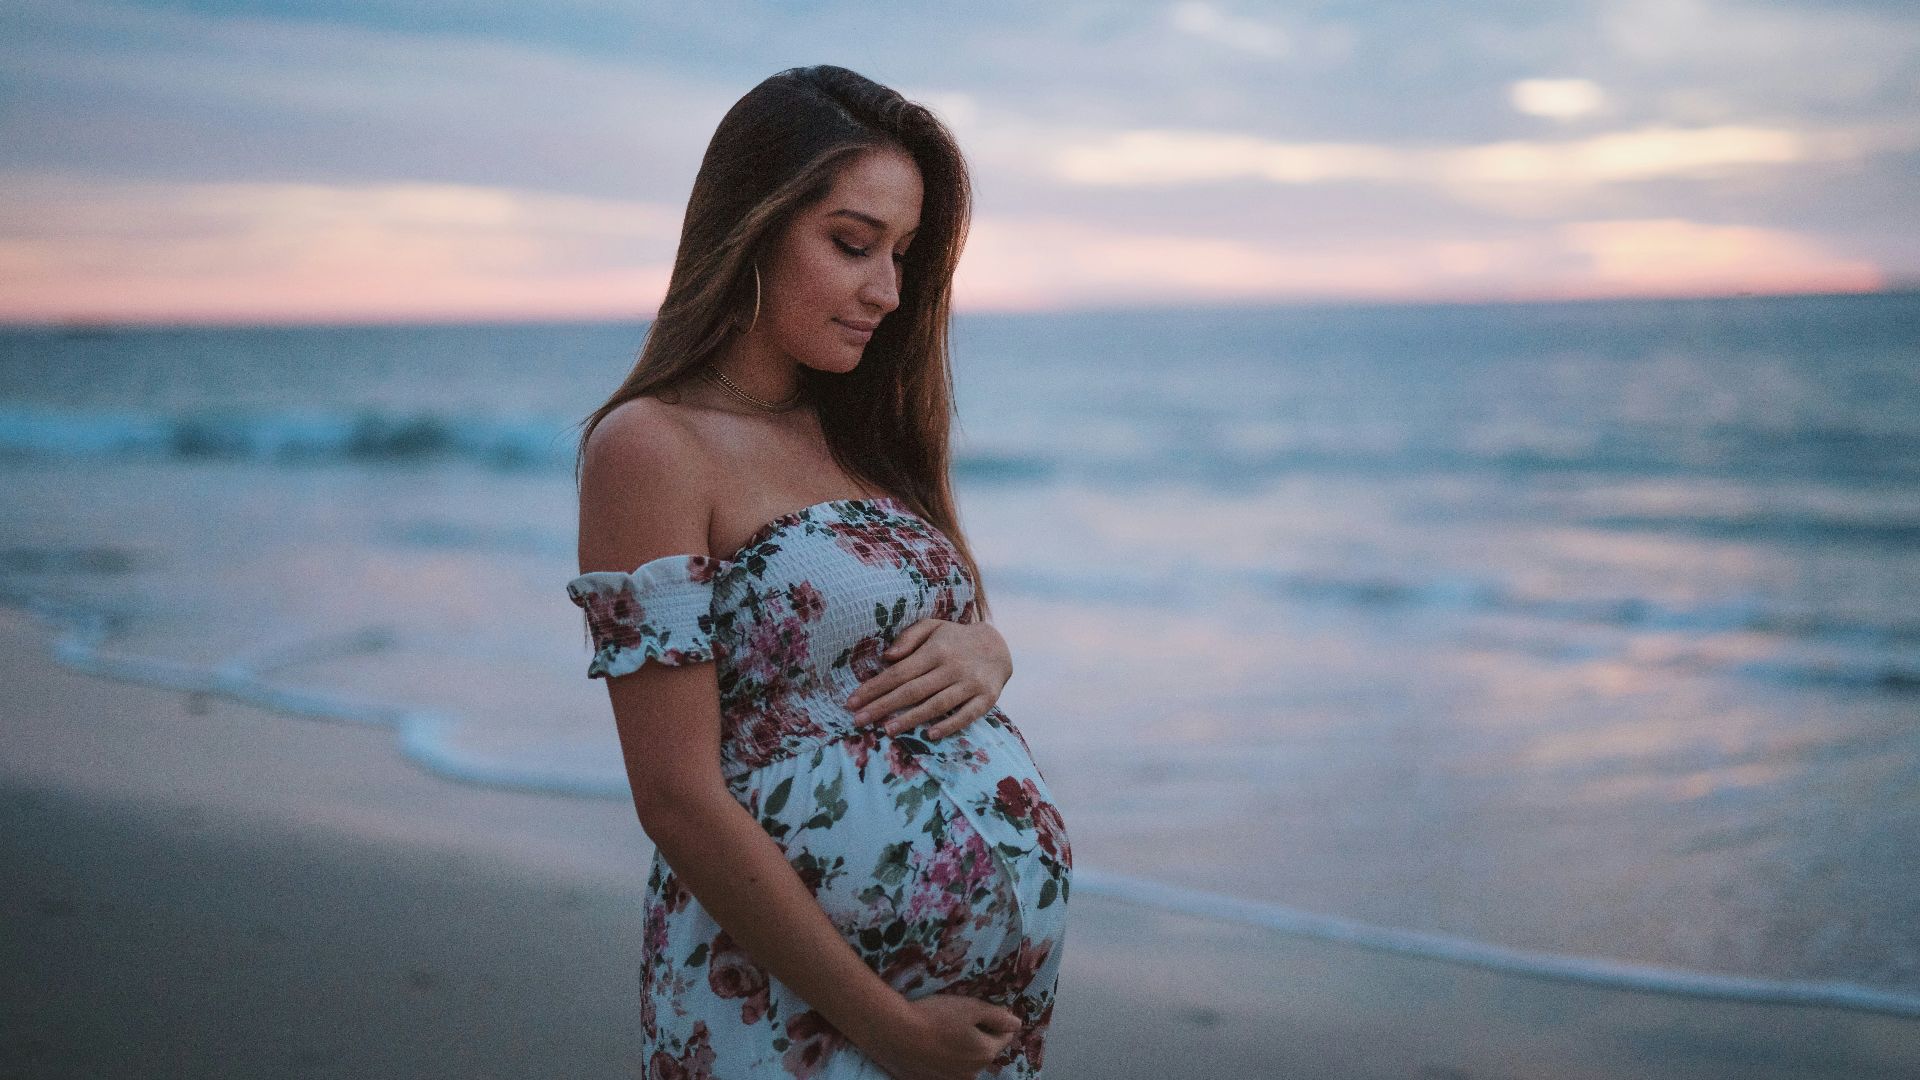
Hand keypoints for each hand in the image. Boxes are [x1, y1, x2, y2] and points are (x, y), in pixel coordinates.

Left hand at [847, 619, 1011, 739]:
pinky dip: (948, 725)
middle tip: (858, 721)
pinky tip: (929, 734)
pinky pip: (966, 715)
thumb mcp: (932, 627)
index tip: (852, 702)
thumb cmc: (954, 639)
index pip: (898, 672)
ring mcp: (970, 684)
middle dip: (883, 706)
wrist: (998, 647)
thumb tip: (886, 657)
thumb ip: (909, 638)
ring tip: (886, 730)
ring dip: (910, 719)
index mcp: (936, 650)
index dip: (874, 688)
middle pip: (912, 691)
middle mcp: (952, 667)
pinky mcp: (987, 699)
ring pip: (936, 705)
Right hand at [862, 993, 1021, 1079]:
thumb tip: (1017, 1023)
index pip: (1004, 1036)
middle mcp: (974, 1073)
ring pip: (966, 1062)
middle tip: (956, 1019)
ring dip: (961, 1049)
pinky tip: (930, 1046)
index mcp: (986, 1053)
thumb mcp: (971, 1007)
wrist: (895, 1034)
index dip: (993, 1020)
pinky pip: (947, 1069)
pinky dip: (944, 1059)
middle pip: (984, 1050)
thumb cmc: (936, 1016)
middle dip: (978, 1036)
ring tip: (941, 1033)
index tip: (976, 1010)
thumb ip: (998, 1016)